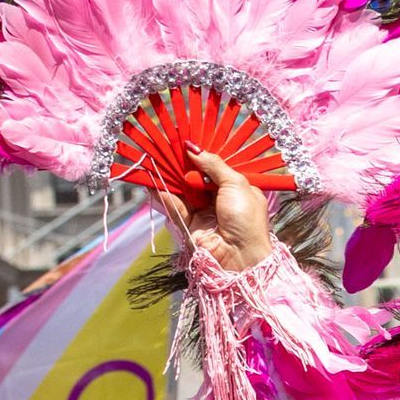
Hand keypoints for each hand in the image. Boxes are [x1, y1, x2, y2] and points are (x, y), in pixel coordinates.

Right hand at [152, 147, 273, 276]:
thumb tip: (194, 148)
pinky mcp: (191, 226)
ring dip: (170, 175)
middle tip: (166, 145)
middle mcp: (220, 200)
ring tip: (155, 158)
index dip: (201, 155)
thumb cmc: (247, 220)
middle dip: (182, 162)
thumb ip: (214, 164)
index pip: (216, 167)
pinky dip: (163, 193)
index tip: (186, 141)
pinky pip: (175, 206)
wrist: (242, 259)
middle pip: (197, 176)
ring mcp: (205, 213)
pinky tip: (152, 180)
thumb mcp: (236, 184)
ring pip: (183, 190)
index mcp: (237, 190)